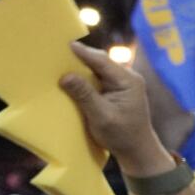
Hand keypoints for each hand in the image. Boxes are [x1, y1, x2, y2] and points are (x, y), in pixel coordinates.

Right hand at [58, 43, 175, 177]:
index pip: (102, 61)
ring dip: (80, 66)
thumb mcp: (101, 116)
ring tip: (59, 61)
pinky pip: (98, 78)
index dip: (83, 52)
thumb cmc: (122, 136)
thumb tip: (65, 76)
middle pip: (100, 61)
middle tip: (56, 51)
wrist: (137, 151)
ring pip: (97, 68)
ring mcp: (122, 83)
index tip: (63, 44)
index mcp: (128, 81)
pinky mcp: (116, 90)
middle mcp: (127, 77)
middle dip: (79, 57)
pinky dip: (84, 76)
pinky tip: (70, 77)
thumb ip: (85, 95)